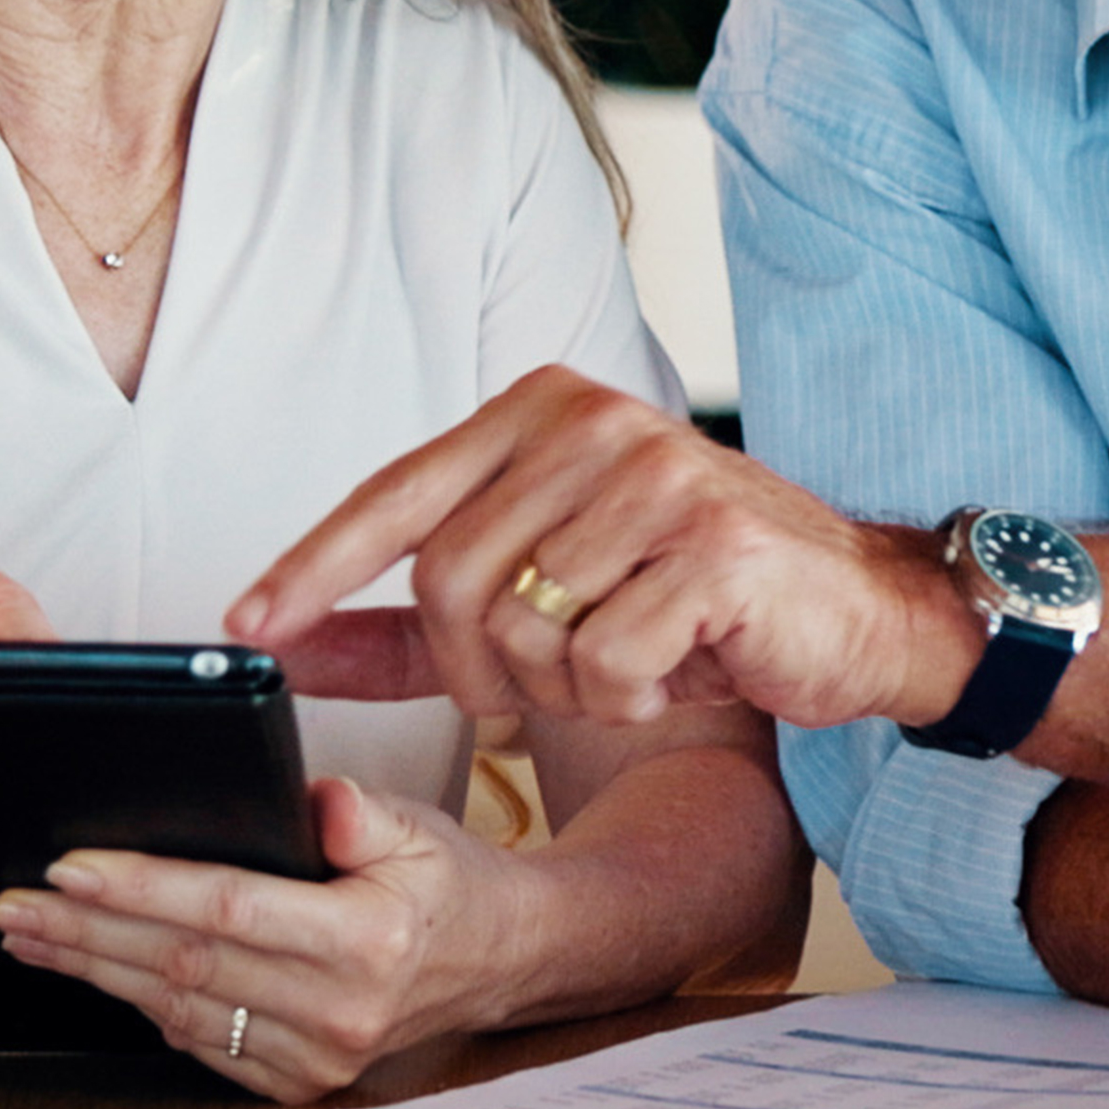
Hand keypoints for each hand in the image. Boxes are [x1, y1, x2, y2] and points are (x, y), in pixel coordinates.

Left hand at [0, 777, 510, 1097]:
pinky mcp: (299, 1082)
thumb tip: (309, 799)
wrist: (499, 959)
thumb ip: (361, 811)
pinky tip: (100, 972)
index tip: (70, 867)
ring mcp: (318, 1059)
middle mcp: (340, 1013)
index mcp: (366, 942)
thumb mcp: (418, 825)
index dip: (140, 888)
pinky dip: (143, 1005)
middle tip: (16, 904)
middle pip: (185, 965)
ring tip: (34, 935)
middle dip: (88, 930)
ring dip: (97, 970)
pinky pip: (201, 1044)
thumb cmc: (448, 884)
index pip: (227, 909)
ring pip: (180, 1009)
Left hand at [230, 366, 975, 736]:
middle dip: (478, 671)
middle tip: (539, 692)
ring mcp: (659, 476)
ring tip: (626, 668)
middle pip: (449, 579)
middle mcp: (596, 422)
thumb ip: (408, 622)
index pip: (397, 491)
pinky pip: (603, 662)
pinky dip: (626, 699)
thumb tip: (280, 642)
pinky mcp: (715, 546)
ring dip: (562, 690)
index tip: (245, 624)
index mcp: (542, 410)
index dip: (314, 565)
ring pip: (524, 628)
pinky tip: (676, 674)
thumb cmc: (693, 599)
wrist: (862, 612)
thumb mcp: (542, 597)